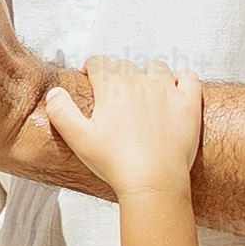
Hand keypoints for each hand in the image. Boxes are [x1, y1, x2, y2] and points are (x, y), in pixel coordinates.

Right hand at [44, 57, 201, 198]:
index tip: (91, 78)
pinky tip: (176, 87)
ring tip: (145, 92)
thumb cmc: (116, 163)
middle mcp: (139, 83)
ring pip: (156, 68)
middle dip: (118, 74)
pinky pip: (189, 77)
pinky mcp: (188, 103)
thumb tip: (55, 92)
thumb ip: (61, 111)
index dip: (93, 69)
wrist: (153, 181)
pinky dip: (183, 78)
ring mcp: (167, 91)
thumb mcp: (77, 139)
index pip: (99, 63)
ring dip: (148, 74)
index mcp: (111, 89)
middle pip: (126, 65)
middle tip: (115, 95)